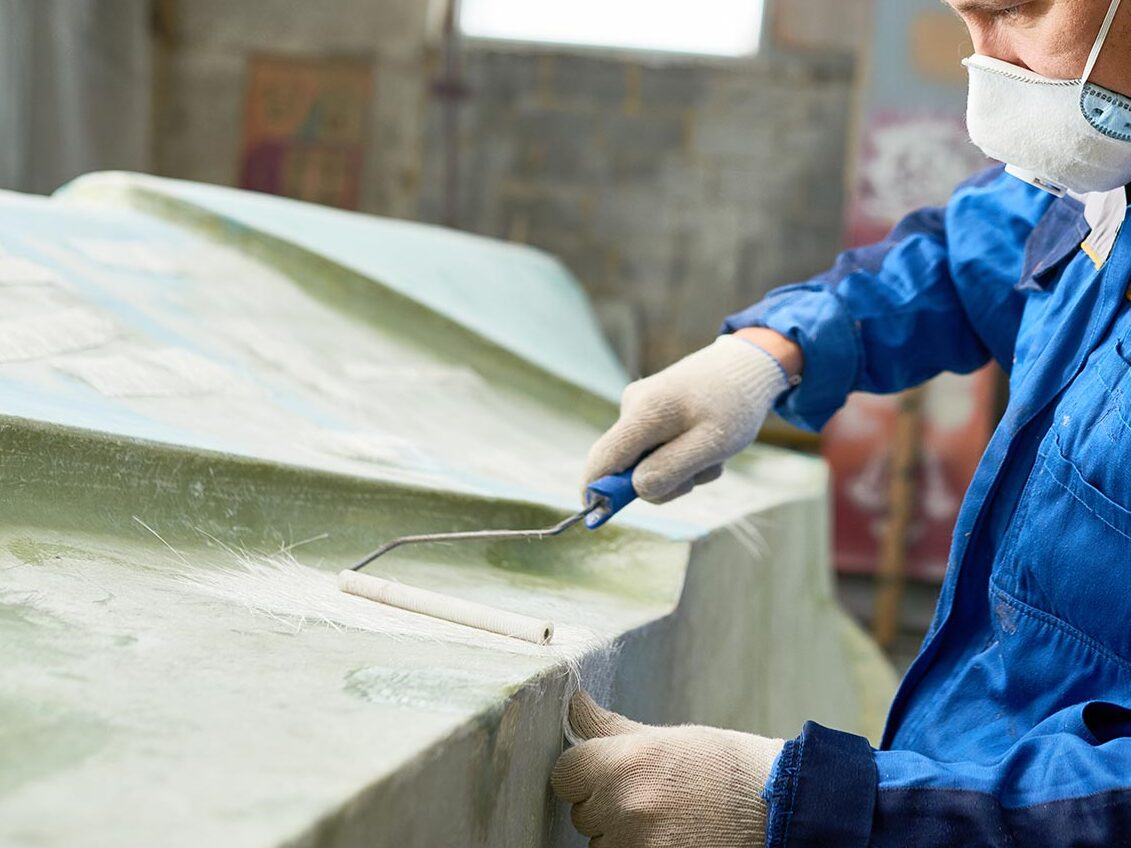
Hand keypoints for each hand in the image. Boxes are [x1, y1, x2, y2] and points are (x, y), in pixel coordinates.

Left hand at [551, 691, 783, 847]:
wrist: (779, 811)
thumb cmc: (725, 768)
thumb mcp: (668, 738)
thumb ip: (612, 729)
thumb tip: (576, 704)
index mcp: (626, 763)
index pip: (564, 774)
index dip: (583, 773)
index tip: (606, 772)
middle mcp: (626, 807)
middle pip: (582, 812)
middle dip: (608, 805)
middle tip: (654, 795)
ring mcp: (639, 846)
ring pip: (600, 844)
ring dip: (622, 835)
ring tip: (668, 819)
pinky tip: (671, 837)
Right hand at [583, 335, 790, 502]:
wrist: (749, 365)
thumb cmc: (734, 405)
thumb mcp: (710, 445)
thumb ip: (670, 470)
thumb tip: (636, 488)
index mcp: (643, 413)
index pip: (601, 459)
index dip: (595, 492)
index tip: (598, 517)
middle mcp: (633, 406)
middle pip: (626, 466)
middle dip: (662, 480)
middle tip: (701, 472)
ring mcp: (640, 407)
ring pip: (647, 461)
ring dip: (680, 469)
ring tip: (713, 452)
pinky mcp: (651, 411)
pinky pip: (658, 449)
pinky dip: (683, 456)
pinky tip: (707, 442)